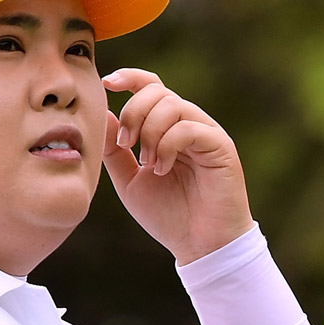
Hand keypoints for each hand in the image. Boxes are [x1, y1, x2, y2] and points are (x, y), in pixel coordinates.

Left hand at [101, 68, 253, 264]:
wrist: (200, 246)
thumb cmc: (168, 216)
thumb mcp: (129, 180)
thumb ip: (114, 150)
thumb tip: (102, 114)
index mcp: (169, 128)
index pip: (151, 86)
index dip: (129, 78)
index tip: (106, 85)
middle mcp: (189, 124)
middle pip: (157, 91)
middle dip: (133, 112)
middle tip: (126, 145)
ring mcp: (207, 134)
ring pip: (172, 105)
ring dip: (150, 132)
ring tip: (147, 163)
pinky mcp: (221, 147)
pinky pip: (189, 128)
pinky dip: (168, 145)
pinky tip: (162, 169)